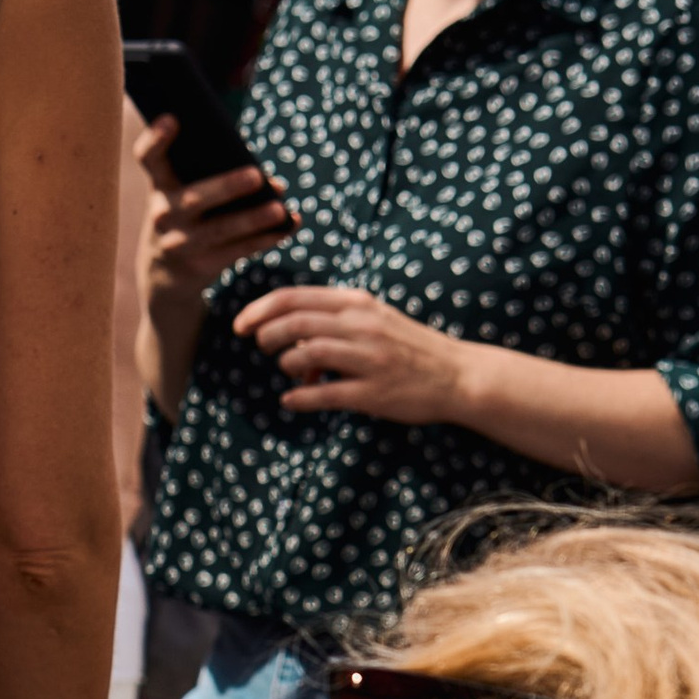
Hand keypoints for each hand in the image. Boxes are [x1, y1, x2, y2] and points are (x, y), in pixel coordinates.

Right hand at [136, 114, 291, 318]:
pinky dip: (266, 238)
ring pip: (220, 230)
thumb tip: (271, 182)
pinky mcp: (199, 267)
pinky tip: (288, 226)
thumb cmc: (185, 219)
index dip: (156, 139)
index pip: (149, 159)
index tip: (172, 118)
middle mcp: (163, 215)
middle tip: (256, 176)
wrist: (164, 277)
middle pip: (194, 199)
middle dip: (226, 188)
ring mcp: (180, 244)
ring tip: (279, 209)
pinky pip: (237, 251)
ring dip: (253, 219)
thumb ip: (213, 179)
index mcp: (160, 187)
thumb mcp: (180, 196)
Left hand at [233, 285, 472, 424]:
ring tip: (289, 371)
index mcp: (357, 304)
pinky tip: (291, 401)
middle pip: (295, 323)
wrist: (458, 374)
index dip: (259, 310)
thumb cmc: (407, 346)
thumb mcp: (373, 318)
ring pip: (307, 355)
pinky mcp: (373, 393)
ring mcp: (369, 360)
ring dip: (287, 364)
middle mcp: (362, 327)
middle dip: (266, 335)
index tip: (240, 324)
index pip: (295, 297)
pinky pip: (325, 395)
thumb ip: (332, 318)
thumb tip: (288, 333)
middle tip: (260, 347)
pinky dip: (300, 399)